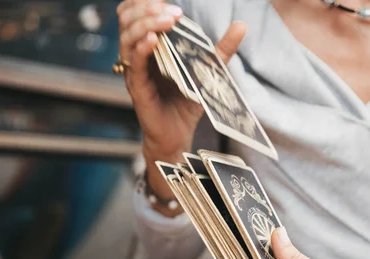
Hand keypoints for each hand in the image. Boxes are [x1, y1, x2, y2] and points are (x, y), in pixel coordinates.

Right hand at [116, 0, 246, 211]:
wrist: (178, 135)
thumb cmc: (187, 102)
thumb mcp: (207, 71)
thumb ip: (221, 49)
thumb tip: (241, 25)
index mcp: (150, 46)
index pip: (136, 13)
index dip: (147, 2)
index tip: (171, 1)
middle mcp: (137, 55)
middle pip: (128, 18)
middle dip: (147, 8)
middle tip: (174, 10)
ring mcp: (135, 70)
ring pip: (128, 37)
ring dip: (146, 23)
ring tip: (168, 20)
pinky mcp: (137, 88)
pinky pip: (134, 63)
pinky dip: (142, 48)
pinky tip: (154, 39)